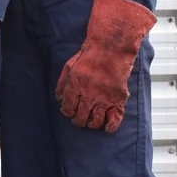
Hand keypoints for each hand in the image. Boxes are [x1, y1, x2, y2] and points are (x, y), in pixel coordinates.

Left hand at [56, 0, 157, 132]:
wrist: (111, 48)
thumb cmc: (89, 55)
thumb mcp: (69, 66)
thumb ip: (62, 83)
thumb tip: (58, 99)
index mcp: (75, 86)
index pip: (67, 107)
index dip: (67, 112)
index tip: (68, 112)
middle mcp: (89, 95)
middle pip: (80, 117)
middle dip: (77, 120)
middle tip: (78, 119)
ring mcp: (104, 98)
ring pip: (95, 121)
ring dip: (91, 124)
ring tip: (90, 122)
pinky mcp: (118, 99)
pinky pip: (114, 119)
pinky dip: (110, 127)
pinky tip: (106, 128)